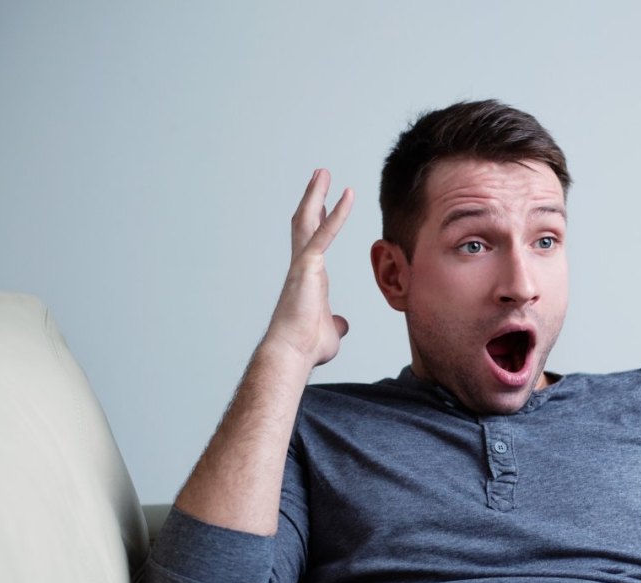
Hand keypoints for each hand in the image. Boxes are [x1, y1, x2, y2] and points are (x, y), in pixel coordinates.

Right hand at [265, 169, 354, 368]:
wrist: (292, 353)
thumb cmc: (307, 347)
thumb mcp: (330, 332)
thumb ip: (335, 323)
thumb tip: (340, 324)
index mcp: (309, 279)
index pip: (314, 243)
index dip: (321, 222)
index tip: (324, 205)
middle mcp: (303, 267)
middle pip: (306, 224)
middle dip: (313, 198)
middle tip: (320, 176)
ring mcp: (303, 264)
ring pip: (308, 221)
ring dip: (316, 194)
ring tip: (323, 172)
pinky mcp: (308, 266)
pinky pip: (324, 234)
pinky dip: (337, 214)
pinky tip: (348, 195)